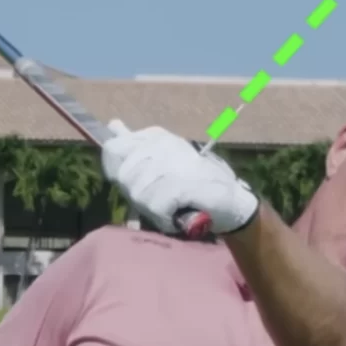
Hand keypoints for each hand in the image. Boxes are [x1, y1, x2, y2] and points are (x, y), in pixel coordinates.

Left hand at [100, 120, 258, 234]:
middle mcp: (163, 143)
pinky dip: (166, 219)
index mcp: (156, 136)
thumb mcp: (162, 162)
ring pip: (138, 194)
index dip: (119, 173)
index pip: (113, 149)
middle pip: (123, 176)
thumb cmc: (197, 184)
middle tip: (161, 200)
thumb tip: (112, 126)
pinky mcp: (182, 182)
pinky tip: (179, 215)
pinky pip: (156, 206)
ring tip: (172, 208)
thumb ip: (136, 146)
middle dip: (137, 196)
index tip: (138, 185)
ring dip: (154, 210)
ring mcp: (173, 161)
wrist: (233, 201)